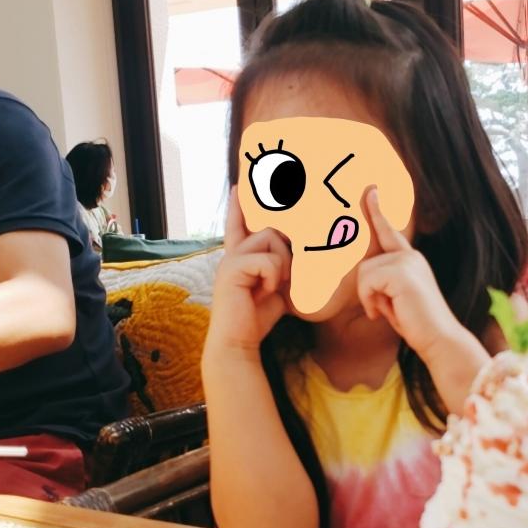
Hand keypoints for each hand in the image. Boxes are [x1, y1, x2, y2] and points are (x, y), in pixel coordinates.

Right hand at [206, 193, 290, 354]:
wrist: (237, 342)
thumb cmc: (258, 317)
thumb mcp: (276, 287)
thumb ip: (281, 267)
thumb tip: (297, 253)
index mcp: (239, 256)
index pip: (240, 224)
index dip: (240, 205)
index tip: (240, 186)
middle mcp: (231, 253)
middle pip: (271, 229)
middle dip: (286, 251)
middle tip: (279, 278)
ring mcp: (229, 258)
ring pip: (272, 240)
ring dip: (282, 265)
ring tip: (272, 287)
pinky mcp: (231, 268)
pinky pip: (268, 261)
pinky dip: (274, 278)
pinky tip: (264, 293)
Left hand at [357, 190, 488, 415]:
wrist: (438, 338)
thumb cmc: (417, 325)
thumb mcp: (395, 299)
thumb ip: (382, 283)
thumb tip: (364, 274)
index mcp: (411, 260)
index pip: (389, 232)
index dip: (377, 210)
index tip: (371, 189)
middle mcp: (410, 256)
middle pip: (367, 263)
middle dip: (367, 291)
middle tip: (381, 310)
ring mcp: (407, 262)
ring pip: (366, 272)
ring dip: (368, 297)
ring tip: (384, 311)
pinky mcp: (402, 273)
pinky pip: (368, 281)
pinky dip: (370, 300)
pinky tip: (382, 313)